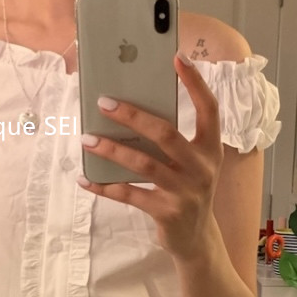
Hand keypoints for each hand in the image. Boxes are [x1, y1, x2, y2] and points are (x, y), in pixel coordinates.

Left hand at [77, 52, 223, 261]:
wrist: (197, 239)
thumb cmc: (188, 190)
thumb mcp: (193, 163)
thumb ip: (173, 139)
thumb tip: (130, 109)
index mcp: (211, 148)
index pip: (209, 109)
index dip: (195, 83)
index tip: (177, 57)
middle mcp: (202, 168)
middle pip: (165, 134)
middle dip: (133, 115)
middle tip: (104, 102)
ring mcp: (185, 192)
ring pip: (143, 164)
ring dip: (111, 149)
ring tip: (86, 138)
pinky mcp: (167, 212)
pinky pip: (129, 194)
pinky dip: (104, 187)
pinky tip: (85, 178)